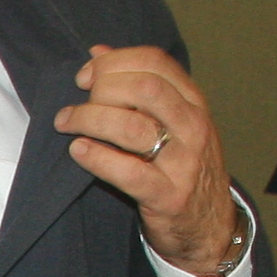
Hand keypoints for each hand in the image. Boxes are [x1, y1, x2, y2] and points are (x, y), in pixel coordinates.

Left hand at [54, 44, 238, 274]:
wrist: (209, 224)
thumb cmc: (181, 166)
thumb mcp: (172, 122)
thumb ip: (140, 86)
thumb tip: (97, 53)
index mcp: (193, 102)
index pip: (155, 62)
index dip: (113, 61)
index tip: (86, 75)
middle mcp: (192, 126)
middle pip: (144, 88)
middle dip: (101, 88)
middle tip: (76, 103)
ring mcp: (183, 162)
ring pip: (132, 127)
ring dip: (90, 120)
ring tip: (67, 123)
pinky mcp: (167, 195)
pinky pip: (127, 171)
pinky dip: (97, 157)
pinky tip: (78, 151)